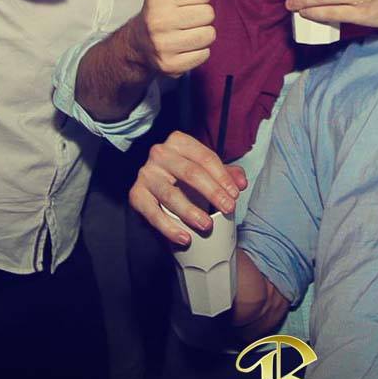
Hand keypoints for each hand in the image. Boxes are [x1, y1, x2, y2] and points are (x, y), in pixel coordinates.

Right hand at [130, 131, 247, 244]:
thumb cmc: (187, 177)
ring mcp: (146, 174)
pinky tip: (185, 237)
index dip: (223, 177)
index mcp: (179, 141)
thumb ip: (228, 174)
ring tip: (207, 225)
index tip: (235, 194)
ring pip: (171, 195)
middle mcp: (160, 154)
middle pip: (190, 173)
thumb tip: (241, 182)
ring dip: (191, 212)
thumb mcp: (207, 171)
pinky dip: (169, 228)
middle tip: (228, 208)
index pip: (205, 157)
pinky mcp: (136, 194)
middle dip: (212, 192)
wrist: (159, 188)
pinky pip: (152, 213)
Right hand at [132, 0, 214, 76]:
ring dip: (202, 33)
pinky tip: (184, 46)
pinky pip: (204, 54)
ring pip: (209, 35)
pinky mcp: (171, 66)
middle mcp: (159, 21)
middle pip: (208, 14)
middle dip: (202, 15)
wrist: (138, 45)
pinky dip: (199, 51)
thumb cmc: (158, 8)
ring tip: (187, 31)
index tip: (185, 0)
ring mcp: (164, 46)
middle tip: (186, 17)